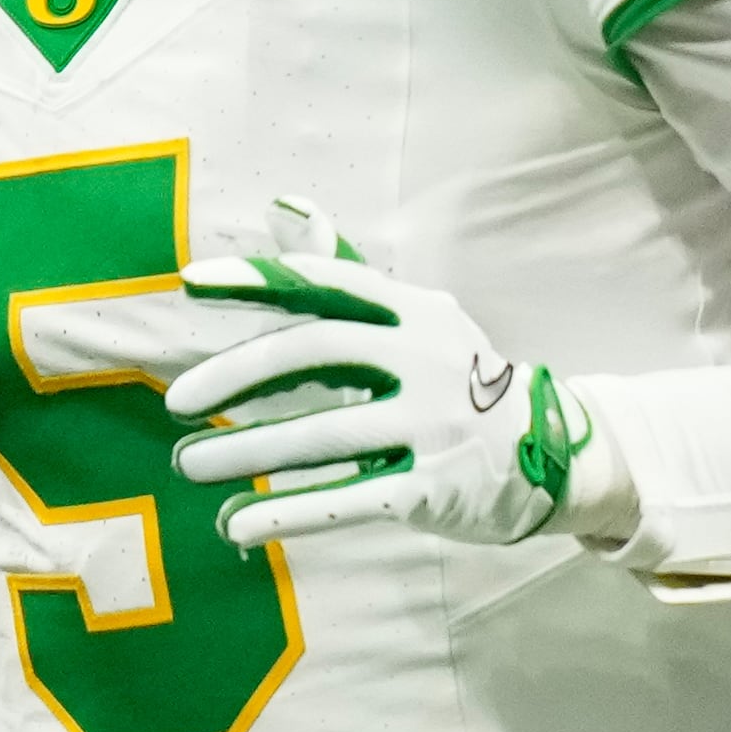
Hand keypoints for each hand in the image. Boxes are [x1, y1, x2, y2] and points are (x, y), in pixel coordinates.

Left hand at [165, 217, 596, 551]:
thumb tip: (283, 210)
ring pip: (323, 435)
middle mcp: (424, 358)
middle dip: (238, 375)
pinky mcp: (432, 487)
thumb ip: (344, 272)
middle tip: (177, 402)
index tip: (192, 281)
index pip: (327, 283)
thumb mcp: (415, 317)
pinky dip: (286, 512)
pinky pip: (346, 500)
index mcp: (414, 310)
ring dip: (247, 451)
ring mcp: (431, 423)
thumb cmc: (459, 377)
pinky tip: (234, 522)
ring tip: (188, 464)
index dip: (259, 281)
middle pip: (317, 353)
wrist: (554, 452)